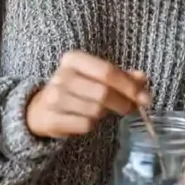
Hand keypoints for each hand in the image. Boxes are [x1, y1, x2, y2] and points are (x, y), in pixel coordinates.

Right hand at [26, 50, 149, 138]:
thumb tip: (143, 79)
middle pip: (103, 93)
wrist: (39, 109)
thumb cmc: (74, 89)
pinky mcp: (52, 118)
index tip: (145, 98)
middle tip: (132, 109)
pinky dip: (91, 125)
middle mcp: (61, 76)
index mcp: (73, 59)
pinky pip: (85, 125)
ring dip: (105, 114)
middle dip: (123, 103)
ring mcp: (54, 98)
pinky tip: (86, 119)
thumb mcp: (94, 76)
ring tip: (102, 111)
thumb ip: (120, 76)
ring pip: (95, 110)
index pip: (107, 71)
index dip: (129, 86)